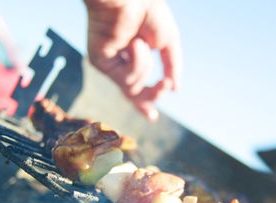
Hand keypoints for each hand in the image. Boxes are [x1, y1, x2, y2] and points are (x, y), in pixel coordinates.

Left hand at [85, 0, 181, 120]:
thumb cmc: (148, 11)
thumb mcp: (168, 41)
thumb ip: (172, 66)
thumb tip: (175, 89)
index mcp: (132, 55)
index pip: (137, 85)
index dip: (145, 102)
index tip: (152, 117)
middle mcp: (118, 61)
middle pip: (133, 93)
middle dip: (150, 96)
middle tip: (164, 87)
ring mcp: (108, 63)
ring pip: (133, 88)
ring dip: (144, 68)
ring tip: (140, 42)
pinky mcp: (100, 61)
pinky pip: (126, 79)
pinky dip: (136, 63)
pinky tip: (134, 44)